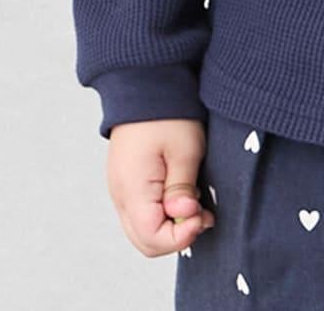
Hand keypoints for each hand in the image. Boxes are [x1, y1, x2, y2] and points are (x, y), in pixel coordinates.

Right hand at [105, 118, 216, 256]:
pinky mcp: (127, 181)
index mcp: (132, 189)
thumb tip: (184, 216)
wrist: (146, 82)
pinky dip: (162, 213)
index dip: (181, 236)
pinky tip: (182, 194)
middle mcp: (120, 195)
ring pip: (142, 229)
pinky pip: (141, 212)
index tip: (203, 217)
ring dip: (170, 225)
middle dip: (177, 235)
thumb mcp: (185, 149)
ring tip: (195, 202)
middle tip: (203, 214)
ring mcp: (121, 189)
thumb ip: (182, 188)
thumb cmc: (167, 112)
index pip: (152, 238)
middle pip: (145, 241)